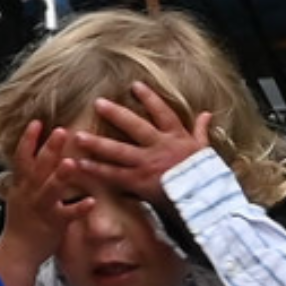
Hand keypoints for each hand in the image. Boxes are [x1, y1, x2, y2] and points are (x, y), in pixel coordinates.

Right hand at [0, 120, 85, 285]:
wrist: (17, 251)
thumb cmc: (22, 222)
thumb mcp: (20, 194)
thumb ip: (30, 176)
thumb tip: (38, 154)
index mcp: (22, 184)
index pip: (22, 157)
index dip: (29, 140)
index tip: (37, 122)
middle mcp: (30, 193)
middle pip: (38, 167)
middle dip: (49, 149)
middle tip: (61, 131)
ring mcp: (42, 208)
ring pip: (50, 189)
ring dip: (61, 175)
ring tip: (72, 162)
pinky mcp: (54, 224)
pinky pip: (68, 215)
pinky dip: (79, 208)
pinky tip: (91, 201)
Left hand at [69, 84, 212, 200]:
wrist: (204, 200)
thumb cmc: (205, 176)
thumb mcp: (204, 150)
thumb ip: (201, 131)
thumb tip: (206, 114)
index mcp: (176, 137)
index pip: (162, 112)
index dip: (149, 98)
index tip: (135, 85)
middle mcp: (159, 147)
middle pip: (134, 126)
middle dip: (116, 114)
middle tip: (98, 103)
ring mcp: (147, 164)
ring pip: (118, 150)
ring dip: (97, 143)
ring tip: (78, 135)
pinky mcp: (139, 182)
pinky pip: (114, 174)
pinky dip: (97, 169)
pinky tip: (80, 163)